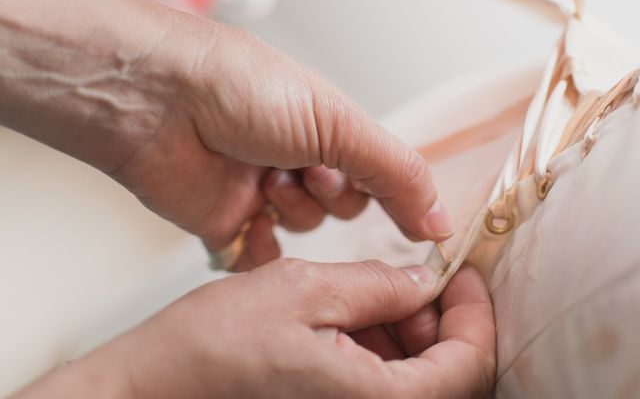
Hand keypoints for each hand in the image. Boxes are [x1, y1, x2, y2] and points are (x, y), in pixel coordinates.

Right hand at [15, 261, 494, 397]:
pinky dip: (377, 347)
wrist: (152, 386)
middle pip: (445, 375)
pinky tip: (348, 317)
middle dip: (436, 319)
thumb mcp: (303, 289)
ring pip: (411, 378)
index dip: (474, 312)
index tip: (461, 272)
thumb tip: (424, 279)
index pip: (468, 366)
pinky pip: (375, 384)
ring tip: (368, 292)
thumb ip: (376, 283)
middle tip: (410, 276)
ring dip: (405, 331)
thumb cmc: (214, 344)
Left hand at [108, 17, 455, 269]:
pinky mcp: (224, 218)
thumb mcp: (338, 123)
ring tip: (266, 176)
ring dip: (294, 207)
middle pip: (343, 206)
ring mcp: (260, 189)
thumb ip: (397, 173)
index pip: (379, 172)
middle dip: (332, 193)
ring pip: (304, 227)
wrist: (160, 102)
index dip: (394, 197)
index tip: (419, 229)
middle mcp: (295, 156)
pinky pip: (258, 254)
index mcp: (326, 126)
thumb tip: (440, 218)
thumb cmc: (243, 88)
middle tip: (308, 168)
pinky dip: (261, 248)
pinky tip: (251, 221)